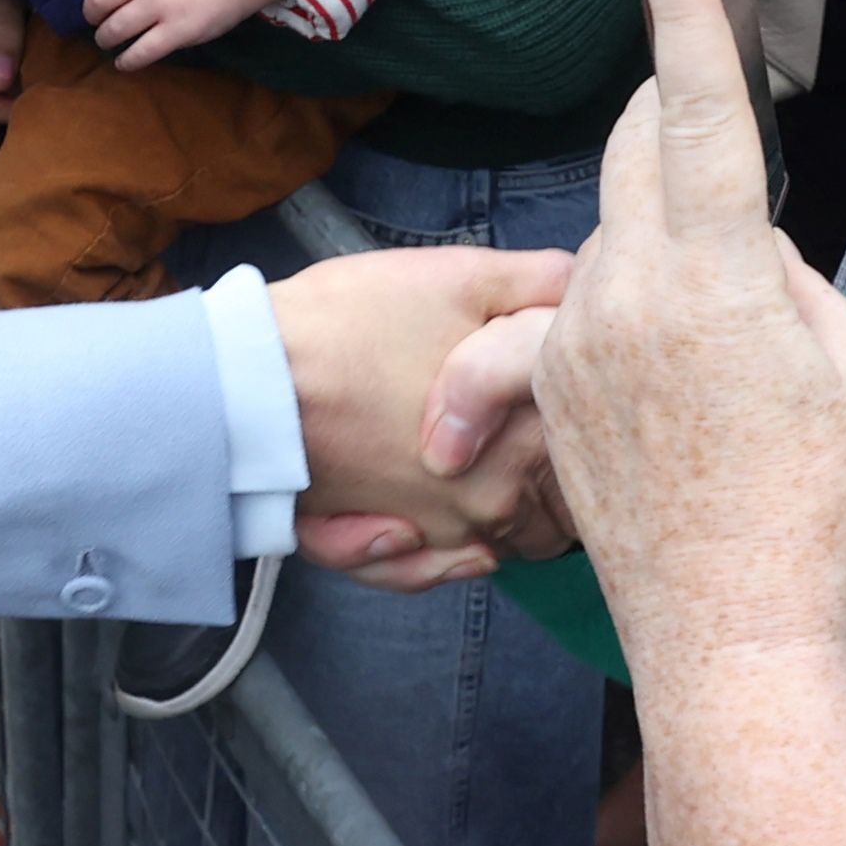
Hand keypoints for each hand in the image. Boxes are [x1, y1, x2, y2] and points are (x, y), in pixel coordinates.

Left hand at [77, 0, 283, 68]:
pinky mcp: (179, 30)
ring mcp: (161, 3)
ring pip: (113, 30)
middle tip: (100, 17)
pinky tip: (124, 62)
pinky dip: (126, 61)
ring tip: (110, 39)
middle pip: (96, 0)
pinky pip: (140, 53)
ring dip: (106, 38)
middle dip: (93, 13)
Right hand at [272, 242, 577, 578]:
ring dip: (493, 516)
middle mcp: (491, 504)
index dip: (586, 425)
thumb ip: (543, 283)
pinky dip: (432, 554)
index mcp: (527, 439)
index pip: (595, 458)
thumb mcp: (463, 275)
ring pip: (496, 545)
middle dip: (548, 480)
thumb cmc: (349, 323)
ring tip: (468, 461)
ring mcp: (436, 535)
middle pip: (557, 516)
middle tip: (518, 428)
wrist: (250, 379)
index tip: (570, 400)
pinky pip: (429, 570)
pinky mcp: (381, 553)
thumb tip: (589, 287)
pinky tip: (418, 512)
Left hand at [534, 0, 845, 671]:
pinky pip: (574, 313)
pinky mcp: (548, 388)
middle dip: (665, 119)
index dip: (682, 11)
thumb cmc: (818, 507)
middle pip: (636, 153)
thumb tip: (748, 249)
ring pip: (612, 236)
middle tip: (699, 117)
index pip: (696, 109)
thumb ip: (797, 280)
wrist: (731, 631)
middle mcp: (629, 287)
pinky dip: (620, 321)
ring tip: (721, 350)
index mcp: (716, 270)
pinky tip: (667, 383)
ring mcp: (578, 338)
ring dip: (661, 248)